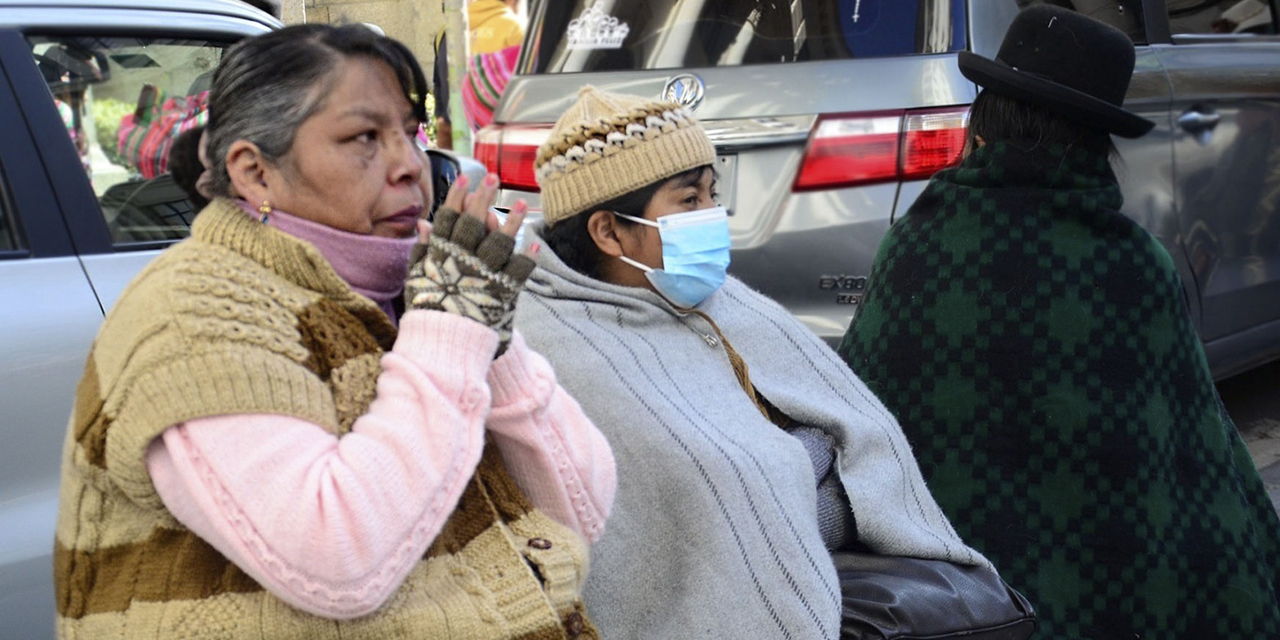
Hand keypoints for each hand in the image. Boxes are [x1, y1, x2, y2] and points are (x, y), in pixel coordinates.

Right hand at [404, 174, 537, 354]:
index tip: (464, 178)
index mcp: (440, 256)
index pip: (448, 220)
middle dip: (483, 197)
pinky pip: (518, 272)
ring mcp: (483, 276)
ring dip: (511, 222)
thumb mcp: (416, 279)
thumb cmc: (428, 312)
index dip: (456, 198)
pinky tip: (535, 245)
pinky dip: (527, 259)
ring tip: (519, 203)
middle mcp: (462, 262)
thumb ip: (421, 251)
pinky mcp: (502, 293)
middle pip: (474, 223)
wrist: (443, 346)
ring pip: (500, 243)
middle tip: (493, 177)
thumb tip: (424, 223)